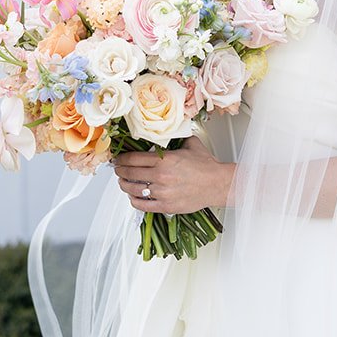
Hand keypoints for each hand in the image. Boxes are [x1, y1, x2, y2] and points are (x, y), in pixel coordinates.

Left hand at [113, 136, 231, 215]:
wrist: (218, 184)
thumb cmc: (206, 166)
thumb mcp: (190, 144)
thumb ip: (176, 137)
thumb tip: (169, 130)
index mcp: (164, 160)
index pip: (133, 159)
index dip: (121, 159)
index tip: (118, 159)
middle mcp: (161, 176)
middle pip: (129, 174)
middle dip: (120, 171)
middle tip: (118, 169)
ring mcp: (162, 192)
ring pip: (133, 190)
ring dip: (124, 186)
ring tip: (123, 183)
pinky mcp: (166, 206)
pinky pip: (142, 205)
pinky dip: (134, 201)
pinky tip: (133, 197)